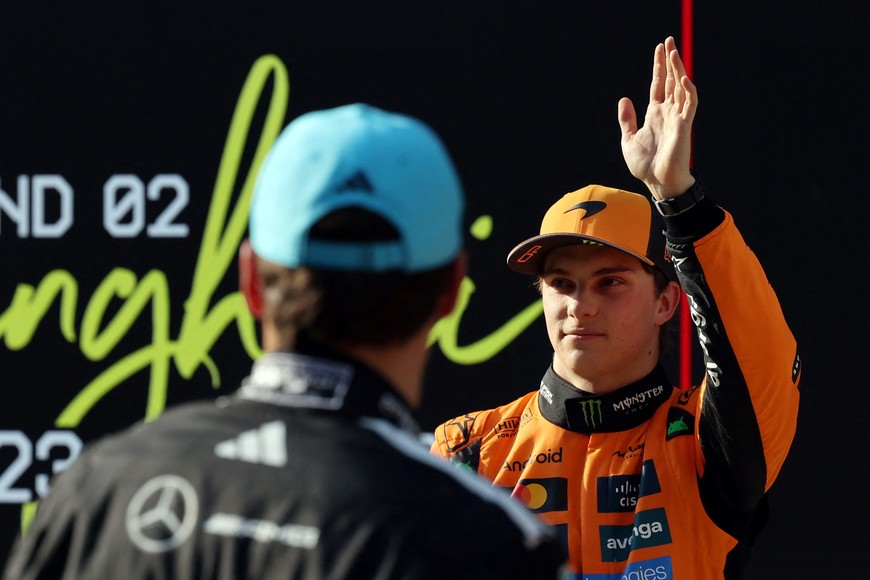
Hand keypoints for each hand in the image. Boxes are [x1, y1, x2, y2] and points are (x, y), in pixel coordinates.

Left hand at [618, 36, 697, 199]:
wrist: (657, 183)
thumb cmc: (645, 166)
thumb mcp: (628, 139)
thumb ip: (627, 119)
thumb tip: (624, 99)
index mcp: (655, 114)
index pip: (659, 84)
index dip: (659, 67)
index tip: (659, 48)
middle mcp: (668, 112)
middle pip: (671, 80)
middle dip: (670, 61)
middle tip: (669, 40)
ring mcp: (677, 117)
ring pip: (681, 87)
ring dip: (678, 69)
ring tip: (673, 51)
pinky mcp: (685, 125)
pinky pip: (689, 103)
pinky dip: (687, 89)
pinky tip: (683, 76)